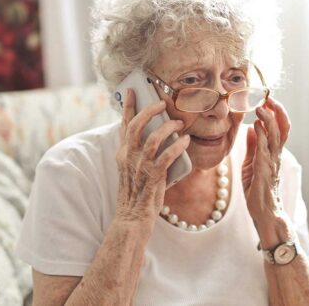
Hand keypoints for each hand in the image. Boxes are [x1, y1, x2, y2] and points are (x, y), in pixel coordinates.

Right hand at [115, 89, 189, 227]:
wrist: (132, 218)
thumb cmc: (137, 192)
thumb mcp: (132, 168)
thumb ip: (139, 151)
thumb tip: (154, 132)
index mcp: (123, 153)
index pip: (124, 125)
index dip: (127, 106)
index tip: (132, 90)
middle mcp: (128, 158)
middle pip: (136, 126)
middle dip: (149, 111)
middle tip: (161, 103)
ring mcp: (139, 168)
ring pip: (152, 140)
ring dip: (168, 128)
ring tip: (179, 123)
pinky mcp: (152, 178)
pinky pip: (166, 157)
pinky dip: (177, 146)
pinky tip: (186, 141)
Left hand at [242, 97, 290, 221]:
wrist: (264, 213)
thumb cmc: (258, 190)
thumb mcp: (252, 163)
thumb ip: (253, 146)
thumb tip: (252, 128)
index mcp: (273, 153)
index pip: (279, 128)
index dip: (275, 113)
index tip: (267, 99)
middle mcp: (276, 155)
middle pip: (281, 128)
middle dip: (276, 111)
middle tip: (268, 97)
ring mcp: (272, 162)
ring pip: (275, 136)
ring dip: (269, 120)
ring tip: (262, 106)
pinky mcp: (264, 170)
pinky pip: (264, 149)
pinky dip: (261, 135)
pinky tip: (257, 125)